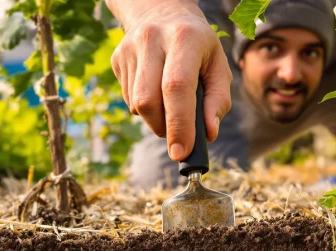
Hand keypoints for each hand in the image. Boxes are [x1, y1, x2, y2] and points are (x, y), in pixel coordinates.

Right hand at [107, 0, 231, 160]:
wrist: (163, 13)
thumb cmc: (199, 48)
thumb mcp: (218, 66)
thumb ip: (218, 100)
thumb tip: (209, 134)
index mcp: (184, 39)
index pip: (176, 87)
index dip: (179, 124)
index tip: (181, 152)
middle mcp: (152, 40)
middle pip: (148, 99)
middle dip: (164, 128)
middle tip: (179, 138)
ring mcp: (129, 48)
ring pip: (136, 104)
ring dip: (156, 121)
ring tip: (172, 109)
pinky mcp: (117, 58)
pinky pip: (129, 99)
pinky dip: (146, 109)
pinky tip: (157, 93)